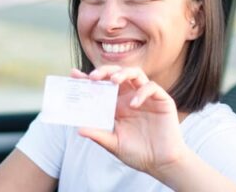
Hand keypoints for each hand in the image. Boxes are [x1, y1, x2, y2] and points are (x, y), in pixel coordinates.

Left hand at [72, 66, 188, 176]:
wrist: (162, 163)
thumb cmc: (138, 154)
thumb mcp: (114, 144)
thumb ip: (98, 135)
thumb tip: (78, 129)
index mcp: (117, 106)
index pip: (102, 86)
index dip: (88, 79)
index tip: (74, 75)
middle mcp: (130, 97)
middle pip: (117, 74)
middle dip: (104, 71)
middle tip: (93, 77)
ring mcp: (146, 97)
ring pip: (135, 73)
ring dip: (123, 73)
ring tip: (114, 81)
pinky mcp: (161, 100)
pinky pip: (151, 87)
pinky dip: (142, 92)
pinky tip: (134, 104)